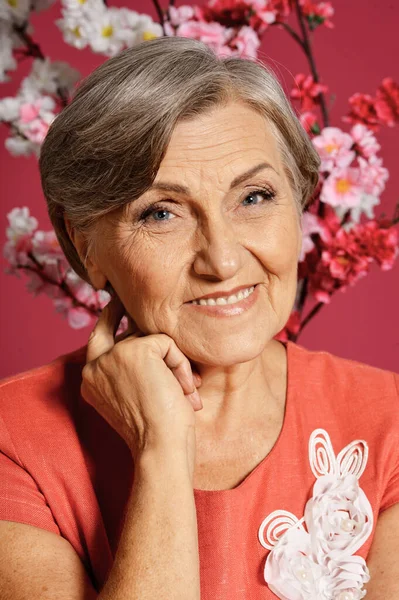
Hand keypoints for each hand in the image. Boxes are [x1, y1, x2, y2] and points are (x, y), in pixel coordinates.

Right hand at [80, 293, 201, 478]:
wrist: (161, 448)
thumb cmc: (157, 430)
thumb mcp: (136, 396)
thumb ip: (133, 368)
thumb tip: (150, 337)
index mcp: (92, 380)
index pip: (98, 339)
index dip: (109, 318)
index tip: (115, 303)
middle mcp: (96, 365)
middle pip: (121, 328)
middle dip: (134, 317)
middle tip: (134, 302)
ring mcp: (114, 355)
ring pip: (153, 339)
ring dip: (174, 364)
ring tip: (184, 392)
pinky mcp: (136, 350)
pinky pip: (168, 343)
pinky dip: (181, 365)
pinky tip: (183, 389)